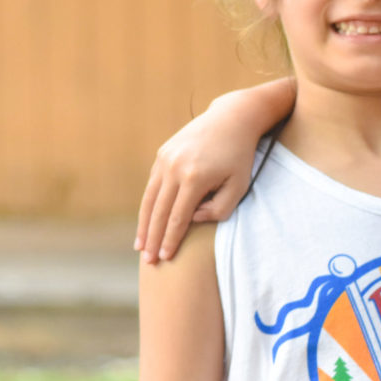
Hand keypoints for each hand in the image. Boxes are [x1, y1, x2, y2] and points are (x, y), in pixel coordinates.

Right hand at [135, 83, 291, 261]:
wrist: (231, 119)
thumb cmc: (240, 157)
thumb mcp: (239, 186)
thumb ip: (218, 209)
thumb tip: (192, 219)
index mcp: (195, 178)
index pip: (178, 218)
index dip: (170, 240)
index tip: (165, 258)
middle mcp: (174, 168)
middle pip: (158, 212)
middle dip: (152, 239)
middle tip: (148, 261)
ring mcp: (165, 159)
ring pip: (149, 199)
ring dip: (144, 225)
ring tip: (140, 246)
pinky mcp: (162, 154)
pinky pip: (152, 185)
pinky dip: (148, 205)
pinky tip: (146, 221)